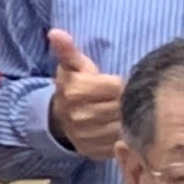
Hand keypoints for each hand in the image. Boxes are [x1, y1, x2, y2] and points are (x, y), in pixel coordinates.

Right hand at [49, 30, 125, 158]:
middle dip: (126, 101)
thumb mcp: (71, 67)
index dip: (122, 84)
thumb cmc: (73, 87)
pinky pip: (118, 144)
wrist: (58, 119)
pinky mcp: (92, 151)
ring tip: (126, 112)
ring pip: (122, 125)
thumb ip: (68, 50)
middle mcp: (80, 115)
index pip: (116, 86)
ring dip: (128, 119)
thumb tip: (55, 32)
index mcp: (77, 91)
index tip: (122, 83)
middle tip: (128, 98)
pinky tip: (122, 127)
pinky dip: (124, 136)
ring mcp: (85, 136)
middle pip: (120, 106)